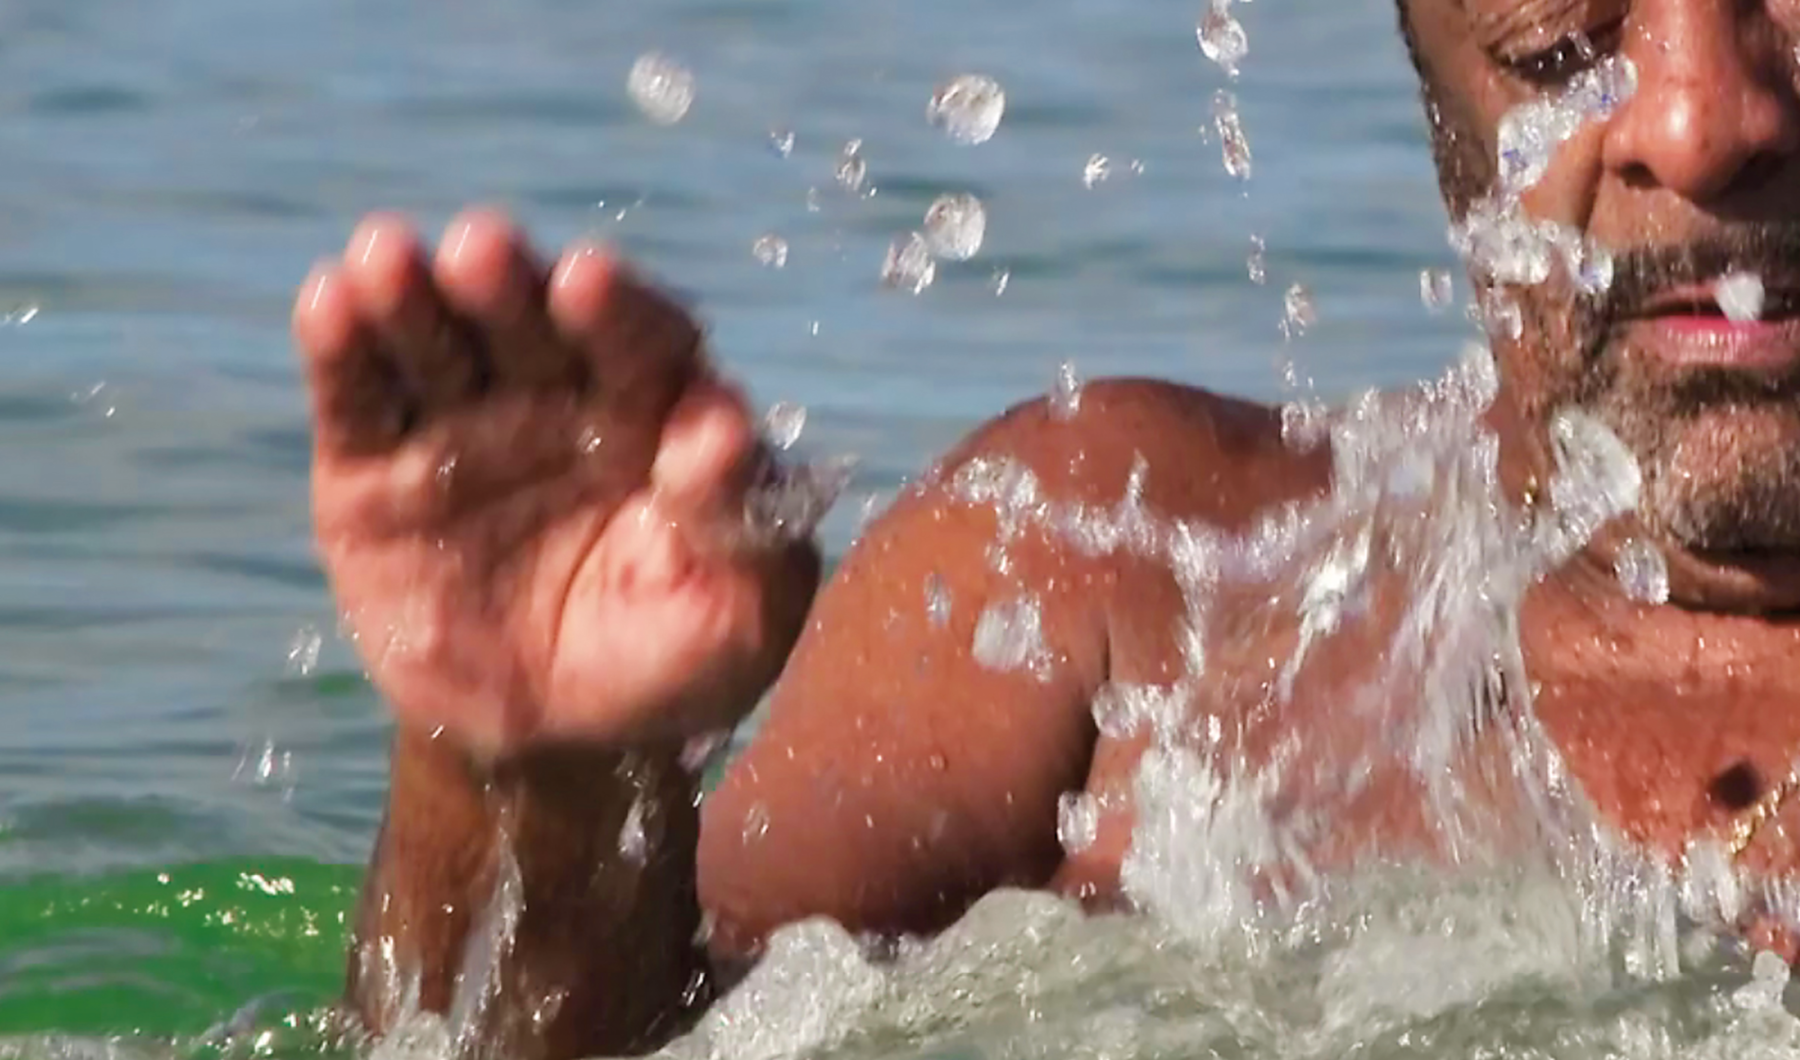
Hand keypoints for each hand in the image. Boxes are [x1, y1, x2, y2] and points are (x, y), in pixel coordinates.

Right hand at [293, 210, 818, 757]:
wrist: (556, 743)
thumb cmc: (671, 661)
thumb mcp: (738, 614)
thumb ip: (743, 520)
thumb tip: (726, 429)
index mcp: (652, 410)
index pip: (641, 339)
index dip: (619, 310)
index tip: (592, 284)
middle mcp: (553, 394)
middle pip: (528, 319)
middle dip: (505, 281)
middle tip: (483, 251)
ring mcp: (457, 424)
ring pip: (433, 340)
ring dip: (409, 292)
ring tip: (386, 257)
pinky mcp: (371, 472)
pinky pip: (356, 401)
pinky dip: (340, 347)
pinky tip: (330, 301)